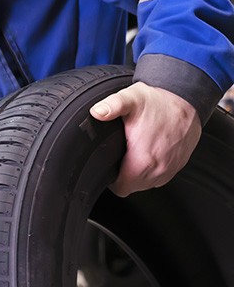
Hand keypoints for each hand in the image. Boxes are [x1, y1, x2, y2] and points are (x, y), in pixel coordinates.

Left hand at [89, 82, 200, 196]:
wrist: (189, 98)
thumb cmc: (159, 101)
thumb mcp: (131, 98)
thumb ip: (112, 105)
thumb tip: (97, 112)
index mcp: (144, 159)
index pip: (121, 188)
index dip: (112, 181)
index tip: (109, 167)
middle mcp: (160, 168)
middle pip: (133, 187)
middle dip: (123, 176)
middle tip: (120, 157)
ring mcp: (171, 168)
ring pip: (147, 184)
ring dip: (138, 174)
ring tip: (134, 155)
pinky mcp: (179, 165)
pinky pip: (160, 177)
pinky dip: (152, 170)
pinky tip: (148, 155)